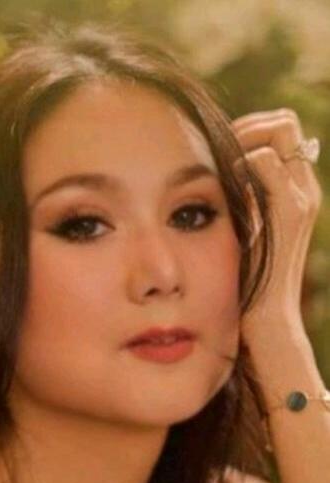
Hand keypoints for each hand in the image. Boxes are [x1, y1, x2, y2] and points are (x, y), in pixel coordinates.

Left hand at [231, 109, 321, 342]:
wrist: (269, 318)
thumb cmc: (249, 281)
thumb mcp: (246, 232)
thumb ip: (244, 201)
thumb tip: (220, 173)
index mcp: (297, 192)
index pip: (282, 131)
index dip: (250, 130)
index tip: (221, 154)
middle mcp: (305, 188)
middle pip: (284, 121)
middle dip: (247, 126)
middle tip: (220, 155)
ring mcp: (301, 196)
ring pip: (279, 129)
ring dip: (243, 139)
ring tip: (221, 170)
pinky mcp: (290, 210)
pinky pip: (263, 161)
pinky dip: (238, 165)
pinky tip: (223, 189)